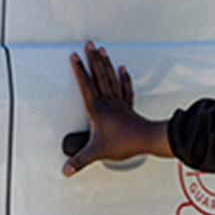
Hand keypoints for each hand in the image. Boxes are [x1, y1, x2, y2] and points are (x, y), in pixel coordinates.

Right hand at [64, 41, 171, 175]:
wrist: (147, 139)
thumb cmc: (125, 142)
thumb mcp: (97, 152)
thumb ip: (80, 161)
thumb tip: (67, 169)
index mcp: (98, 109)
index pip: (86, 85)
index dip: (80, 70)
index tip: (75, 57)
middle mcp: (108, 102)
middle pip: (99, 75)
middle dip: (93, 59)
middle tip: (90, 44)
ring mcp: (119, 103)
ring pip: (111, 78)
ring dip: (106, 63)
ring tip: (102, 51)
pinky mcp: (128, 107)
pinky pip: (125, 88)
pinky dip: (124, 78)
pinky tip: (122, 70)